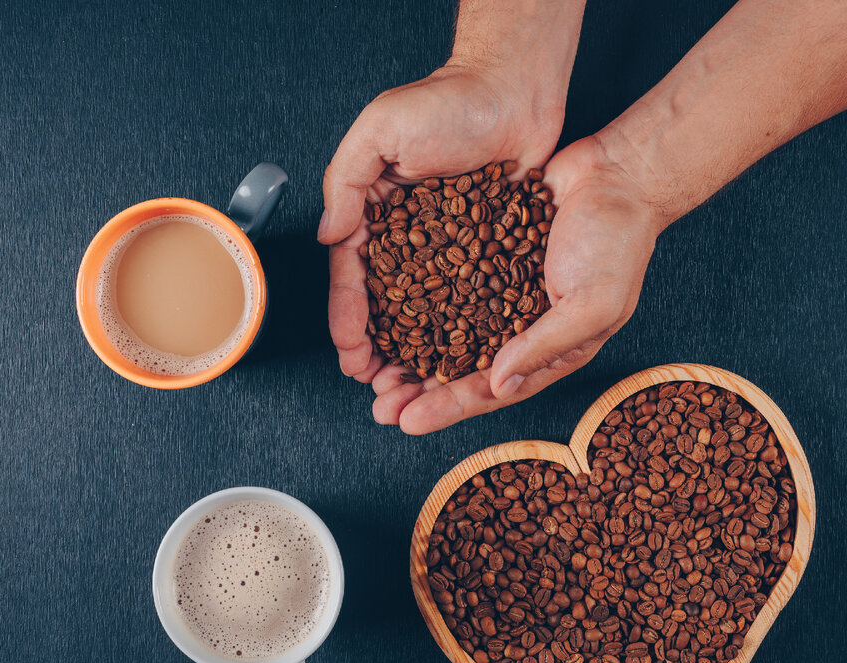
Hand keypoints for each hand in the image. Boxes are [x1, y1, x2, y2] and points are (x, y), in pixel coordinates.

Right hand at [319, 63, 564, 381]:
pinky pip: (472, 300)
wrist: (517, 88)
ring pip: (427, 313)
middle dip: (378, 349)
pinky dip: (463, 334)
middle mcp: (409, 236)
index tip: (350, 353)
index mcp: (376, 211)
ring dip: (416, 353)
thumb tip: (329, 237)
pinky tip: (459, 364)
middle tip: (377, 388)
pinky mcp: (488, 251)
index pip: (354, 273)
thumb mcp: (381, 128)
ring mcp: (449, 247)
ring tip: (412, 390)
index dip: (349, 316)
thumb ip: (347, 181)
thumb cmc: (450, 100)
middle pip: (387, 304)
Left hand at [370, 136, 662, 433]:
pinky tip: (383, 307)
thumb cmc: (618, 245)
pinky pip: (444, 284)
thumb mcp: (592, 304)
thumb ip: (545, 344)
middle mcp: (518, 328)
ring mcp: (499, 293)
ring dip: (408, 351)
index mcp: (549, 351)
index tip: (407, 421)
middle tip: (378, 407)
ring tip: (370, 368)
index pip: (491, 390)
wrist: (617, 175)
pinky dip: (415, 299)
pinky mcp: (484, 257)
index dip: (448, 407)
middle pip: (459, 369)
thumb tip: (499, 385)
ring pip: (445, 330)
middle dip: (418, 390)